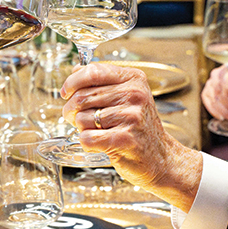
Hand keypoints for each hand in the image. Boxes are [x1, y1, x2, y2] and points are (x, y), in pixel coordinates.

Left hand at [60, 63, 201, 210]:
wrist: (161, 158)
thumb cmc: (140, 128)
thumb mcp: (127, 97)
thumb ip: (102, 83)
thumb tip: (75, 70)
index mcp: (134, 79)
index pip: (92, 72)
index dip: (72, 83)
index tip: (66, 93)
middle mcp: (134, 94)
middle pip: (82, 97)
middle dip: (72, 111)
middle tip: (79, 119)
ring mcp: (131, 116)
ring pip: (82, 118)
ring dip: (82, 129)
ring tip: (98, 132)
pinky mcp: (125, 139)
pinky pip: (87, 138)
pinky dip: (87, 143)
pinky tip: (100, 144)